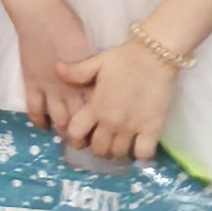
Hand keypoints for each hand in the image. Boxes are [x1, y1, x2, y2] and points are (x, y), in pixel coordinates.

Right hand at [14, 0, 92, 136]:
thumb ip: (96, 72)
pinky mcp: (31, 84)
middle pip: (78, 120)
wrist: (41, 15)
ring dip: (64, 131)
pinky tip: (44, 127)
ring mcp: (48, 88)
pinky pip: (34, 109)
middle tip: (88, 145)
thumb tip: (107, 87)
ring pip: (57, 119)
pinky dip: (39, 121)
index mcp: (86, 80)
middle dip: (83, 136)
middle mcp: (69, 90)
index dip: (100, 125)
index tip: (105, 134)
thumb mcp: (91, 51)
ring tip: (68, 140)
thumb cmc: (70, 27)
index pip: (95, 111)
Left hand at [58, 38, 175, 164]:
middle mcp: (111, 121)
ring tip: (119, 143)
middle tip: (102, 140)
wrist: (155, 55)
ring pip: (119, 154)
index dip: (75, 138)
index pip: (75, 134)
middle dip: (97, 148)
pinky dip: (140, 155)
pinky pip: (143, 154)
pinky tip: (139, 146)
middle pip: (98, 150)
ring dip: (117, 152)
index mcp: (95, 106)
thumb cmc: (124, 59)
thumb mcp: (97, 62)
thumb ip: (76, 72)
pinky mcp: (152, 129)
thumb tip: (56, 70)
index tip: (81, 136)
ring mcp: (132, 127)